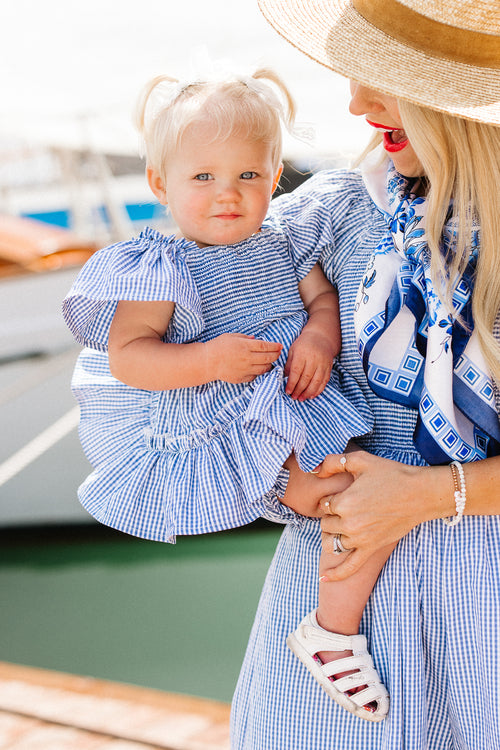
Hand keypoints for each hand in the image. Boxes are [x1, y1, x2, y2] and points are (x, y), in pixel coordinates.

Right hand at [206, 333, 281, 382]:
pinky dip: (259, 372)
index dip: (275, 346)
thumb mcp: (231, 336)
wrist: (207, 362)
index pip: (265, 346)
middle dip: (276, 355)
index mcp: (245, 346)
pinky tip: (258, 368)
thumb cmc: (218, 346)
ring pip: (264, 369)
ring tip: (269, 361)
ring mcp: (245, 369)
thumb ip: (245, 337)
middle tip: (278, 353)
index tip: (280, 346)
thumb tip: (256, 339)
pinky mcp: (242, 378)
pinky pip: (255, 376)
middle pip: (268, 358)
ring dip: (269, 365)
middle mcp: (247, 358)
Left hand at [284, 329, 334, 399]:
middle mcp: (313, 359)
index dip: (292, 383)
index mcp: (302, 354)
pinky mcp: (329, 368)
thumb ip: (289, 364)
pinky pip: (324, 381)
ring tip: (302, 398)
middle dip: (299, 390)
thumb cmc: (303, 345)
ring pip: (316, 381)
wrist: (321, 338)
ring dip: (308, 392)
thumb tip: (284, 378)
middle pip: (306, 378)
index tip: (288, 391)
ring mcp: (322, 364)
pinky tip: (312, 395)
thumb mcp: (292, 350)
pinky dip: (318, 390)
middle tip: (294, 397)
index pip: (296, 371)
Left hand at [316, 450, 440, 579]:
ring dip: (333, 535)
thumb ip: (333, 462)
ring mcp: (360, 539)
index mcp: (344, 502)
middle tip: (348, 506)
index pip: (324, 505)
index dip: (332, 498)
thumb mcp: (360, 460)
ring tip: (342, 526)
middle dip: (332, 516)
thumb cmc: (391, 474)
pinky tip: (324, 578)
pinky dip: (337, 574)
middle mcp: (349, 524)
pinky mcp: (371, 549)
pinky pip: (350, 567)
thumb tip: (313, 469)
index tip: (345, 493)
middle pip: (326, 524)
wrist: (420, 494)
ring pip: (332, 542)